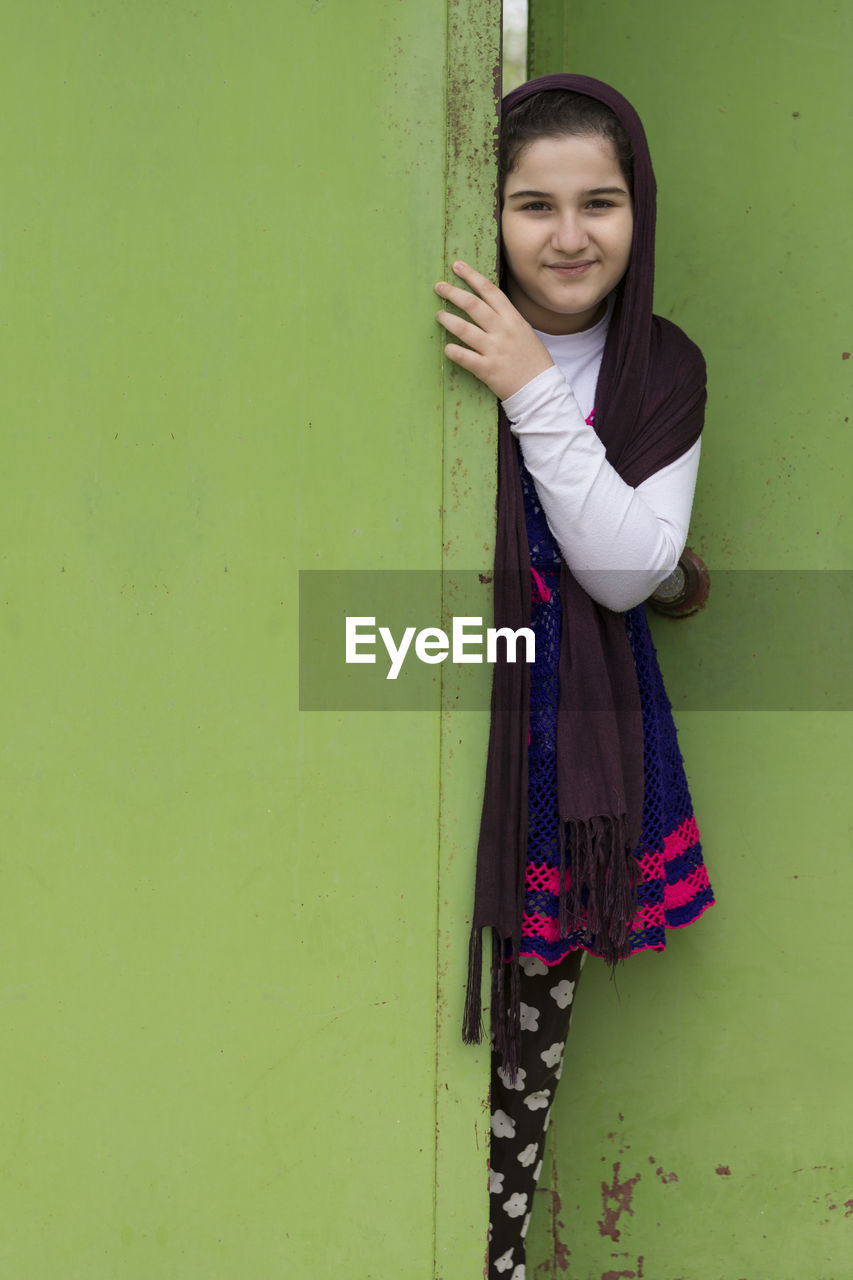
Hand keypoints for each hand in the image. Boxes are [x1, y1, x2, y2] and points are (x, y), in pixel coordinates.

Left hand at [434, 261, 553, 400]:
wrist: (541, 389)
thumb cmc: (532, 360)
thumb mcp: (524, 331)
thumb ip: (506, 318)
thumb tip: (487, 305)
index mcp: (513, 318)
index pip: (489, 291)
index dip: (472, 276)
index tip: (457, 266)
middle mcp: (503, 330)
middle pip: (473, 305)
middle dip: (453, 293)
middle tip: (439, 287)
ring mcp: (494, 350)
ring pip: (465, 329)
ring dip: (448, 320)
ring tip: (438, 315)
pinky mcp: (487, 369)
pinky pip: (465, 357)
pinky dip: (453, 351)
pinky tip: (446, 348)